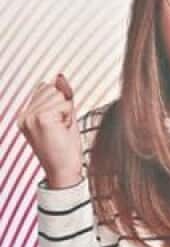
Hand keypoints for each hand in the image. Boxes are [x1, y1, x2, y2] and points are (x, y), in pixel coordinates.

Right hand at [17, 74, 83, 188]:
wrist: (63, 170)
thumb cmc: (64, 147)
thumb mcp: (63, 117)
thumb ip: (61, 96)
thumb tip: (59, 76)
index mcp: (25, 116)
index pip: (45, 88)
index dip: (59, 103)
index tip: (56, 124)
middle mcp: (23, 116)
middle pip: (52, 89)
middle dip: (63, 106)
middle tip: (60, 127)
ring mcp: (30, 117)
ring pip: (59, 95)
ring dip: (67, 112)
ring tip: (61, 129)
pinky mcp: (41, 118)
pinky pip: (65, 103)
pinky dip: (69, 116)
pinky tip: (62, 130)